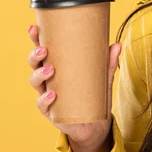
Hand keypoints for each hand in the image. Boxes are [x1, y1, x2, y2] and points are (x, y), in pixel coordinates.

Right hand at [27, 24, 121, 151]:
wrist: (94, 124)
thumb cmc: (93, 95)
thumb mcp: (102, 77)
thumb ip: (108, 62)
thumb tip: (117, 44)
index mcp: (57, 65)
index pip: (43, 49)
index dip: (36, 38)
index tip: (34, 27)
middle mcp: (48, 79)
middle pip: (34, 64)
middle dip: (35, 55)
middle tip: (44, 49)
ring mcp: (46, 94)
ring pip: (35, 82)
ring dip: (40, 74)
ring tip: (50, 69)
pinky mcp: (50, 111)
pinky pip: (42, 104)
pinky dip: (45, 99)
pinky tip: (53, 95)